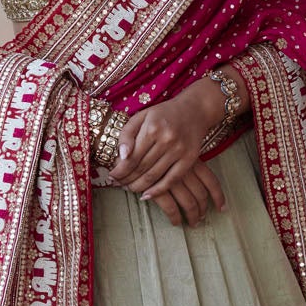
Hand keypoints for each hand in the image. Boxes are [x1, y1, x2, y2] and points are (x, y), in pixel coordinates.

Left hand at [110, 79, 227, 226]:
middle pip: (141, 168)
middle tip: (117, 184)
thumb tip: (121, 156)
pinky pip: (171, 180)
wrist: (195, 110)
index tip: (111, 177)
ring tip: (128, 188)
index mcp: (151, 128)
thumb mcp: (141, 117)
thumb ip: (127, 134)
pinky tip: (146, 196)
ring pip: (154, 176)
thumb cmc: (163, 114)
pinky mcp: (190, 159)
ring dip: (138, 186)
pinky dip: (158, 190)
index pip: (131, 157)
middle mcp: (166, 139)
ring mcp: (179, 150)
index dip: (119, 171)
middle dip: (126, 180)